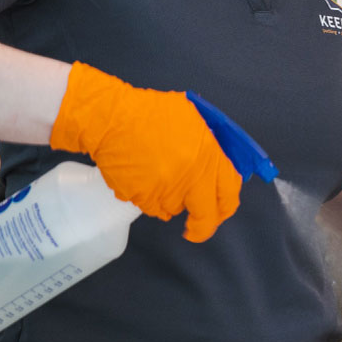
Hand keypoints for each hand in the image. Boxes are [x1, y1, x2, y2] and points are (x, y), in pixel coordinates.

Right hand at [49, 62, 242, 241]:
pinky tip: (142, 179)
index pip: (229, 192)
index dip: (225, 207)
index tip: (219, 212)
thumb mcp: (191, 117)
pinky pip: (152, 208)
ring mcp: (167, 189)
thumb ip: (207, 143)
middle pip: (205, 216)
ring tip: (157, 177)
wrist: (113, 119)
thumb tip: (215, 163)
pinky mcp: (144, 198)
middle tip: (194, 229)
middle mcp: (191, 175)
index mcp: (208, 154)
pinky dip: (148, 199)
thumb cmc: (149, 112)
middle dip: (201, 227)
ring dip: (169, 200)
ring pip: (175, 209)